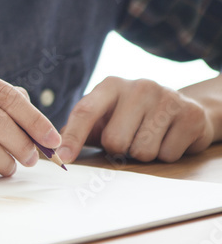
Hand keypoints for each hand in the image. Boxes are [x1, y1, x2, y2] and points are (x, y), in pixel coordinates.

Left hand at [58, 76, 213, 162]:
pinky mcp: (190, 115)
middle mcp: (139, 86)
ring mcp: (167, 98)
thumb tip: (52, 147)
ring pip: (142, 151)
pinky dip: (166, 154)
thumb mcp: (105, 116)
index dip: (73, 137)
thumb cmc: (133, 116)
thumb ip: (79, 128)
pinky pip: (167, 155)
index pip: (85, 111)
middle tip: (129, 138)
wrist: (183, 108)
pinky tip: (169, 138)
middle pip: (114, 141)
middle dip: (119, 150)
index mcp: (111, 85)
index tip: (63, 157)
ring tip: (150, 137)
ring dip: (143, 154)